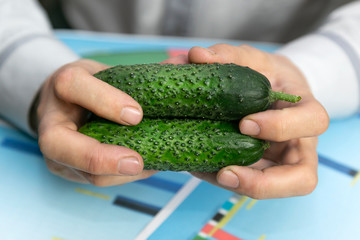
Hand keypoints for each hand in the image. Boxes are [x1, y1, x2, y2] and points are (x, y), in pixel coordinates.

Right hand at [34, 59, 155, 184]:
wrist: (65, 107)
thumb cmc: (92, 87)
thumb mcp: (108, 72)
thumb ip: (142, 73)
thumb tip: (184, 62)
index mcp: (63, 85)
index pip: (74, 86)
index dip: (106, 101)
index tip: (137, 115)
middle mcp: (51, 120)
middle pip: (58, 144)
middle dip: (101, 158)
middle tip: (136, 162)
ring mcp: (55, 151)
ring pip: (81, 171)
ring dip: (120, 174)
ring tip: (150, 166)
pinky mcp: (68, 169)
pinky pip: (94, 179)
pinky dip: (122, 177)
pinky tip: (145, 168)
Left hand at [167, 44, 328, 198]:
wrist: (271, 90)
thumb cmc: (268, 76)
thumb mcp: (254, 59)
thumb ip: (228, 55)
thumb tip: (196, 56)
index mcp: (304, 111)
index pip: (312, 122)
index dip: (282, 127)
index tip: (245, 123)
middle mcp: (297, 143)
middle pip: (301, 177)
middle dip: (264, 181)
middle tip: (226, 172)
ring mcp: (279, 161)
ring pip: (273, 189)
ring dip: (240, 188)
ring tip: (208, 175)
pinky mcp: (259, 170)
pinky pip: (246, 183)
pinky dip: (223, 179)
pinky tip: (198, 167)